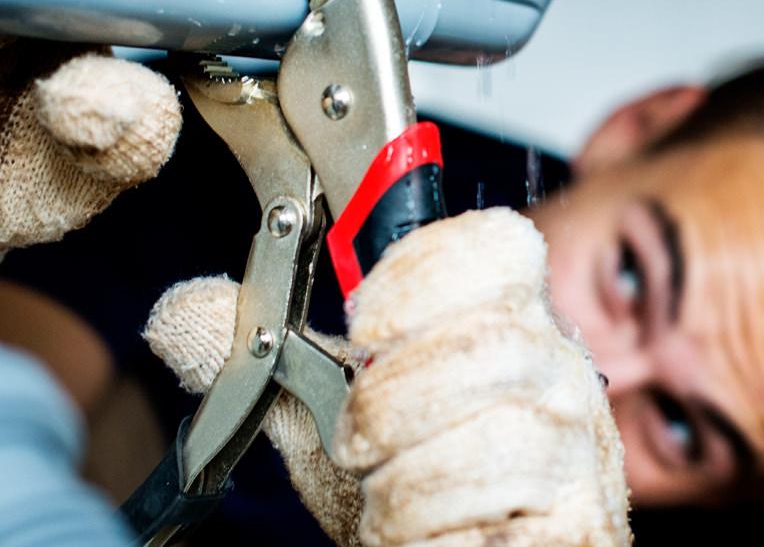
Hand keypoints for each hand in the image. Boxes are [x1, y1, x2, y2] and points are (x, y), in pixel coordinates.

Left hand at [144, 209, 631, 546]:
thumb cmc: (415, 481)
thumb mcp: (327, 413)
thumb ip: (262, 360)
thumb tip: (182, 312)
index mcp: (504, 319)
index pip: (501, 246)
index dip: (425, 274)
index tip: (364, 324)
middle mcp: (558, 372)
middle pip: (495, 346)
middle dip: (391, 401)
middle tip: (353, 436)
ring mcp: (580, 450)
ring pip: (500, 435)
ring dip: (405, 478)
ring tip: (381, 492)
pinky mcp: (581, 523)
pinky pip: (504, 509)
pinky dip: (428, 526)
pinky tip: (414, 530)